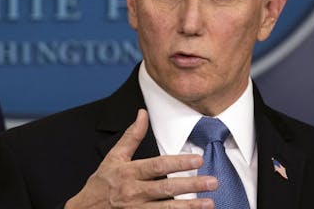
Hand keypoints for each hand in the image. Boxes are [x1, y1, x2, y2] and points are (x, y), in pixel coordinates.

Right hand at [65, 109, 217, 207]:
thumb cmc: (101, 183)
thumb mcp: (114, 157)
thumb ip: (131, 136)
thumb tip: (142, 113)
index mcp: (128, 173)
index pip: (157, 166)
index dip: (178, 162)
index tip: (198, 159)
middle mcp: (133, 192)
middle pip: (166, 188)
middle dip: (191, 185)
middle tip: (212, 182)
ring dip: (189, 206)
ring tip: (209, 203)